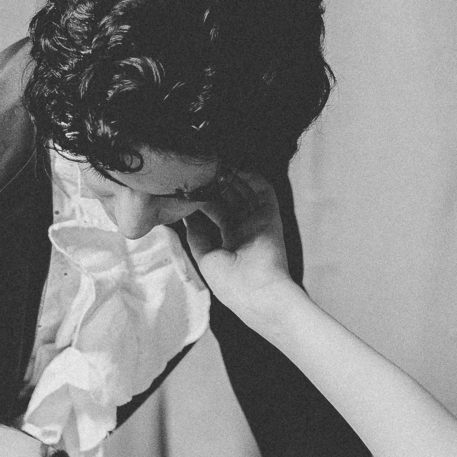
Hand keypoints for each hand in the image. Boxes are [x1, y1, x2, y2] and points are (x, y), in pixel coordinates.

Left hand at [183, 174, 292, 316]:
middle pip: (230, 198)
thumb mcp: (205, 258)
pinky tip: (236, 168)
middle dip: (216, 184)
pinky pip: (263, 191)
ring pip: (244, 192)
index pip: (215, 212)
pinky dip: (252, 178)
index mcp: (229, 241)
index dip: (203, 197)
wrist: (258, 293)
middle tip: (201, 167)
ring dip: (231, 177)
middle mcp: (244, 228)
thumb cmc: (230, 283)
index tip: (189, 184)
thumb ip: (197, 235)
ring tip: (215, 163)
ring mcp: (257, 221)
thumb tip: (186, 215)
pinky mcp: (270, 216)